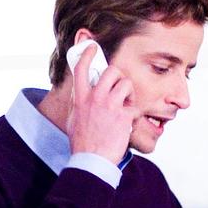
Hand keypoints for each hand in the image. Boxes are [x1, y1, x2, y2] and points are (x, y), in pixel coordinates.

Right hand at [66, 43, 136, 164]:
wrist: (92, 160)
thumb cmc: (82, 142)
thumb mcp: (73, 118)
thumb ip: (78, 102)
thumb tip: (80, 91)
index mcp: (80, 98)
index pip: (81, 68)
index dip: (88, 53)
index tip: (92, 46)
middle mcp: (95, 98)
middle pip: (111, 71)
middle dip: (118, 76)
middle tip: (118, 87)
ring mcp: (110, 106)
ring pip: (126, 84)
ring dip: (128, 92)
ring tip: (126, 104)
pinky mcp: (124, 116)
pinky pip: (134, 105)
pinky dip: (133, 112)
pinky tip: (128, 120)